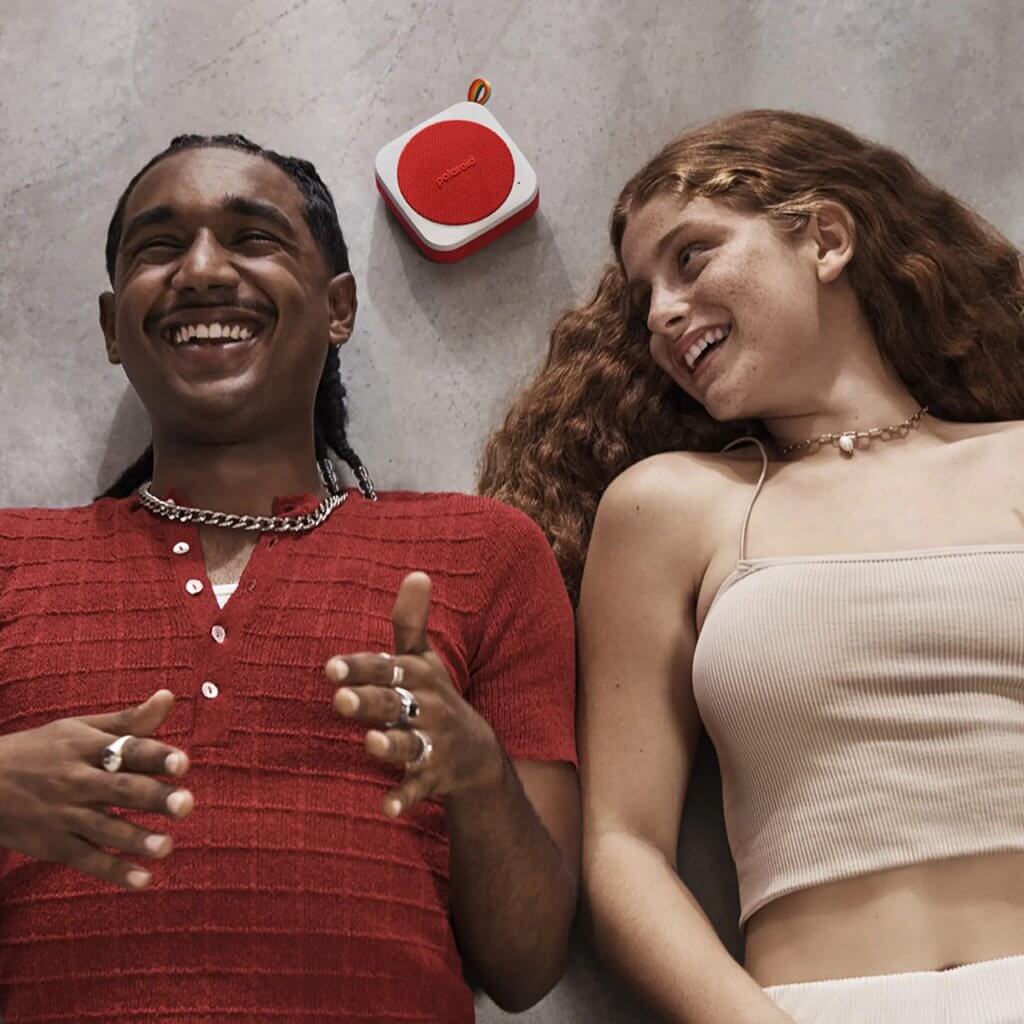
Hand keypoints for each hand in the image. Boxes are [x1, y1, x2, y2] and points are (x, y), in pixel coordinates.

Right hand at [0, 690, 193, 888]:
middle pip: (120, 789)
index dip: (155, 756)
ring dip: (136, 839)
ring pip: (104, 829)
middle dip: (154, 797)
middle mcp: (76, 780)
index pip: (127, 749)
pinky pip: (87, 859)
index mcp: (86, 748)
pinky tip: (143, 880)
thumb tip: (169, 696)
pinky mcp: (53, 845)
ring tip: (167, 846)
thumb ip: (129, 721)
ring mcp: (64, 815)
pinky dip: (114, 871)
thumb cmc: (42, 751)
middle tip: (186, 804)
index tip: (183, 763)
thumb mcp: (79, 729)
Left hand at [326, 572, 504, 818]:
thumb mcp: (424, 660)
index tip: (330, 668)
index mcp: (417, 677)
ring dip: (390, 744)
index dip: (360, 668)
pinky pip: (419, 787)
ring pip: (409, 743)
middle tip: (339, 700)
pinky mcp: (434, 775)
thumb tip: (417, 572)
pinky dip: (404, 797)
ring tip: (370, 743)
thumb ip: (410, 622)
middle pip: (393, 702)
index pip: (387, 667)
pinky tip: (386, 808)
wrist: (476, 752)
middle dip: (369, 701)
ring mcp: (431, 742)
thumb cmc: (436, 697)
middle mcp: (425, 707)